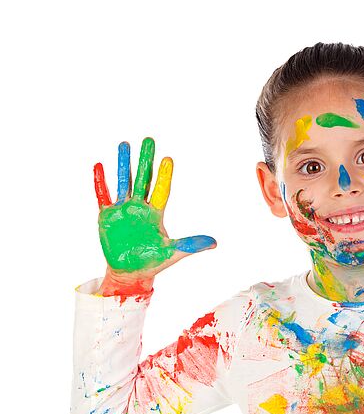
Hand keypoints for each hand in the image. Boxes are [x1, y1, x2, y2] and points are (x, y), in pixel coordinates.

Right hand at [93, 138, 215, 277]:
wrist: (130, 273)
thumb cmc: (153, 262)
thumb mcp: (173, 253)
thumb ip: (191, 245)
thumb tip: (215, 243)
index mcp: (156, 214)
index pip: (162, 190)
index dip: (164, 176)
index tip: (168, 159)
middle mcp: (140, 207)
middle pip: (143, 179)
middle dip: (145, 161)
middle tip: (149, 140)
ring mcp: (123, 209)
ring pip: (123, 182)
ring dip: (123, 165)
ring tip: (125, 144)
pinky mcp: (107, 216)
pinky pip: (103, 195)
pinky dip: (100, 182)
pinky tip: (99, 165)